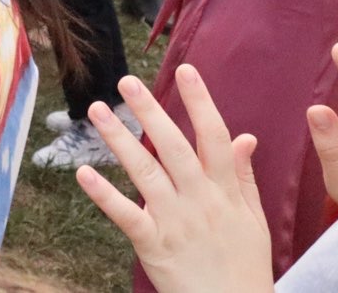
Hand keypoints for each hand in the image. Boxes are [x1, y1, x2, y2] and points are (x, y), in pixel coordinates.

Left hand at [74, 67, 271, 292]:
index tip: (186, 71)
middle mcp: (200, 201)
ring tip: (97, 111)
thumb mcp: (255, 220)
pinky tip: (83, 173)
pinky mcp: (153, 245)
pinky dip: (104, 195)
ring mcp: (175, 222)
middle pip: (174, 147)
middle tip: (126, 81)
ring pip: (145, 173)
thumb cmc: (245, 265)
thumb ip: (243, 177)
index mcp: (225, 193)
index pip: (214, 138)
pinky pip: (126, 215)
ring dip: (120, 140)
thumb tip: (245, 136)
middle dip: (151, 112)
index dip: (200, 103)